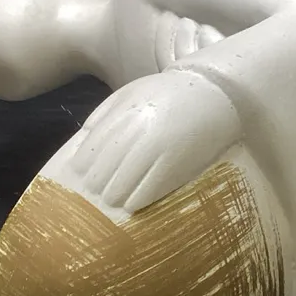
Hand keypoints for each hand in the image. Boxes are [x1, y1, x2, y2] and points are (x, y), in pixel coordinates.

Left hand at [69, 69, 240, 212]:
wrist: (214, 93)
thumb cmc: (170, 92)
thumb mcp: (133, 90)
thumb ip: (106, 110)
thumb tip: (83, 136)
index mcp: (126, 113)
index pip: (95, 146)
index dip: (85, 164)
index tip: (81, 175)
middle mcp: (138, 133)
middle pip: (106, 167)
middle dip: (97, 183)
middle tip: (94, 193)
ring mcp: (157, 150)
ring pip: (124, 181)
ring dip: (114, 195)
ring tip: (111, 201)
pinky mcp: (176, 165)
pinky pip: (149, 189)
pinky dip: (136, 199)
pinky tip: (130, 205)